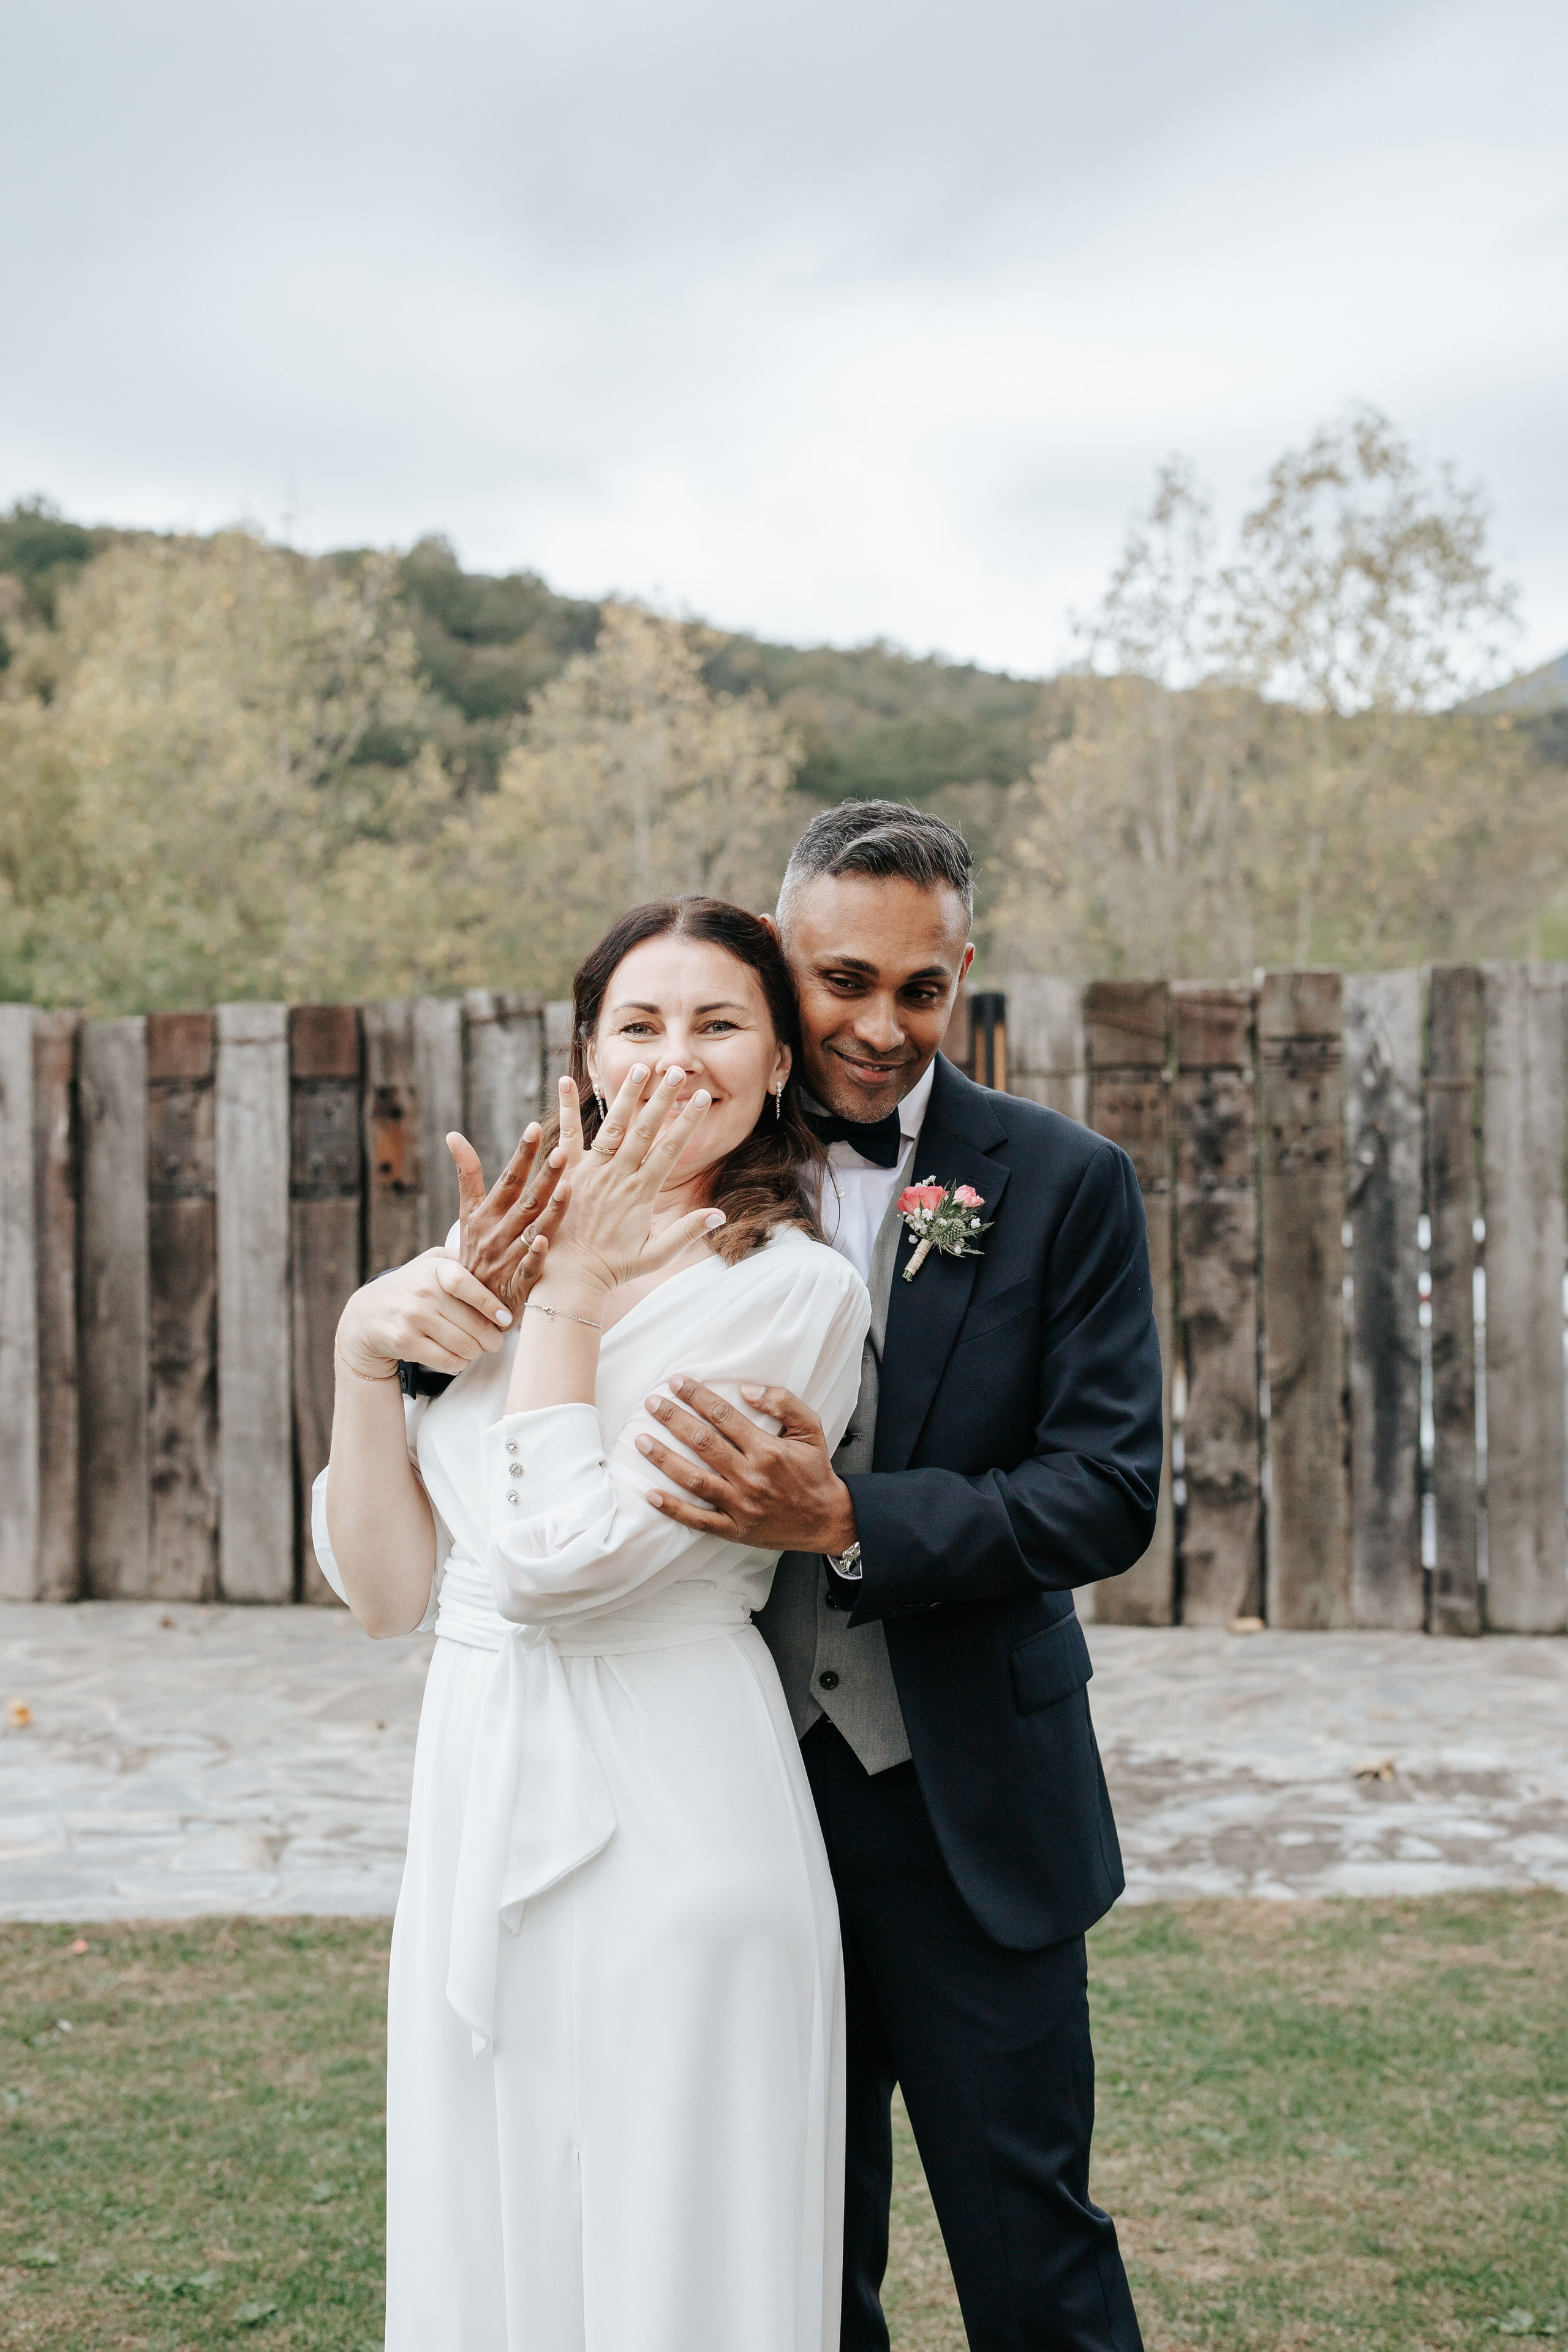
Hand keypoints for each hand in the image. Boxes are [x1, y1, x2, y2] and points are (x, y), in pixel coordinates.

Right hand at [336, 1250, 512, 1379]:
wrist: (365, 1316)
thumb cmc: (410, 1288)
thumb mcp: (430, 1263)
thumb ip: (461, 1259)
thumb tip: (501, 1264)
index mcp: (434, 1269)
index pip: (466, 1284)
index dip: (490, 1303)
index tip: (506, 1318)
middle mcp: (422, 1292)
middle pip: (474, 1324)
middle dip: (492, 1338)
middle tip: (494, 1341)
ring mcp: (412, 1318)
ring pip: (465, 1346)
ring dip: (476, 1352)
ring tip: (475, 1348)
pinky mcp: (405, 1342)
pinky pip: (448, 1360)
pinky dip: (459, 1363)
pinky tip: (457, 1357)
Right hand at [448, 1123, 570, 1317]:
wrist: (466, 1305)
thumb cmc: (475, 1252)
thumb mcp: (467, 1214)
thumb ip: (467, 1175)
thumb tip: (454, 1135)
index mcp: (487, 1214)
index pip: (507, 1179)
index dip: (521, 1154)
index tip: (535, 1127)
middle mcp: (497, 1233)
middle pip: (525, 1201)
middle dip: (544, 1176)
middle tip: (563, 1151)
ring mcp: (507, 1259)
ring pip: (532, 1230)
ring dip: (550, 1210)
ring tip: (568, 1186)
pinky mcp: (517, 1284)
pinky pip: (528, 1268)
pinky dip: (536, 1255)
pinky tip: (545, 1240)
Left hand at [542, 1068, 723, 1299]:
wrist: (570, 1277)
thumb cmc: (613, 1268)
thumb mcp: (656, 1255)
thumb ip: (687, 1232)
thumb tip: (720, 1214)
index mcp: (642, 1193)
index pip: (671, 1149)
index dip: (688, 1121)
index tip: (702, 1096)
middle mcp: (618, 1176)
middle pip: (645, 1130)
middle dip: (662, 1098)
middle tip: (674, 1070)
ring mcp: (591, 1172)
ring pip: (613, 1126)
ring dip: (627, 1096)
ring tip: (639, 1067)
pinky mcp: (566, 1172)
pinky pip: (567, 1134)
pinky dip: (567, 1108)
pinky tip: (567, 1080)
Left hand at [635, 1379, 859, 1553]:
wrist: (827, 1519)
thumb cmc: (815, 1471)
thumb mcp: (811, 1429)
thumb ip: (783, 1403)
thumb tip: (746, 1389)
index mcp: (767, 1449)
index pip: (723, 1416)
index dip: (697, 1396)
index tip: (676, 1383)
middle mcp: (750, 1476)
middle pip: (702, 1442)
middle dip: (673, 1419)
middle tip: (652, 1403)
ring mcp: (740, 1505)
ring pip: (694, 1479)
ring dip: (664, 1459)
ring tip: (640, 1440)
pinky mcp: (734, 1529)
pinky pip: (698, 1519)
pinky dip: (673, 1508)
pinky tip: (650, 1494)